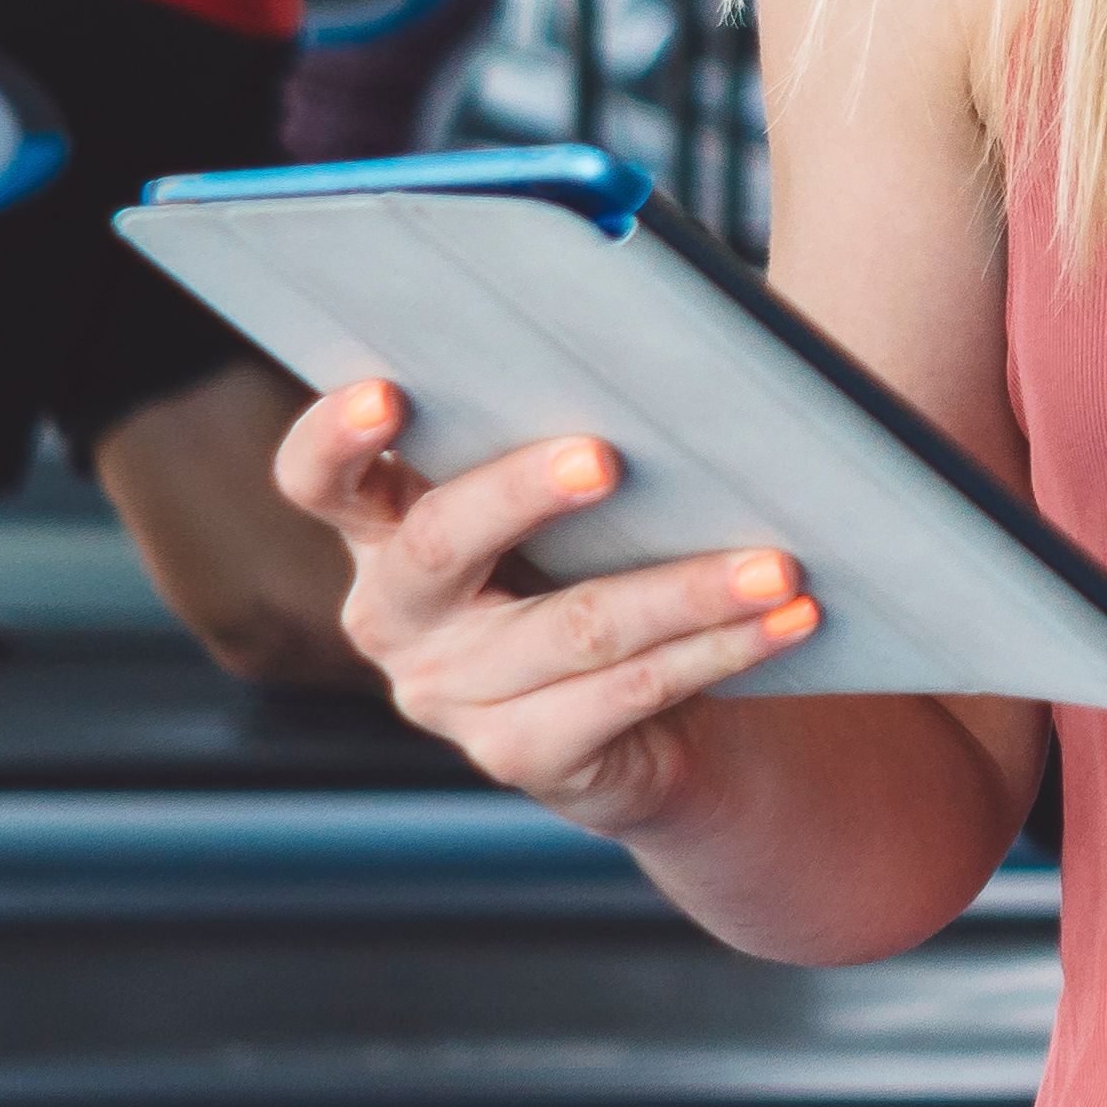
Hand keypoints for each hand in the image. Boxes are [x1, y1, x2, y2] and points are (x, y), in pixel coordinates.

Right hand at [276, 379, 819, 838]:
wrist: (654, 713)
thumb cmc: (609, 554)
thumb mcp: (573, 501)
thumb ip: (569, 435)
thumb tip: (660, 350)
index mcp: (383, 526)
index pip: (319, 480)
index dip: (335, 437)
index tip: (385, 392)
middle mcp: (397, 615)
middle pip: (441, 542)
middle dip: (522, 493)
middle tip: (606, 456)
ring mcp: (450, 695)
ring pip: (573, 626)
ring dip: (686, 589)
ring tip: (775, 560)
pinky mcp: (521, 755)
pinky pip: (628, 693)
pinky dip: (719, 649)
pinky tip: (787, 617)